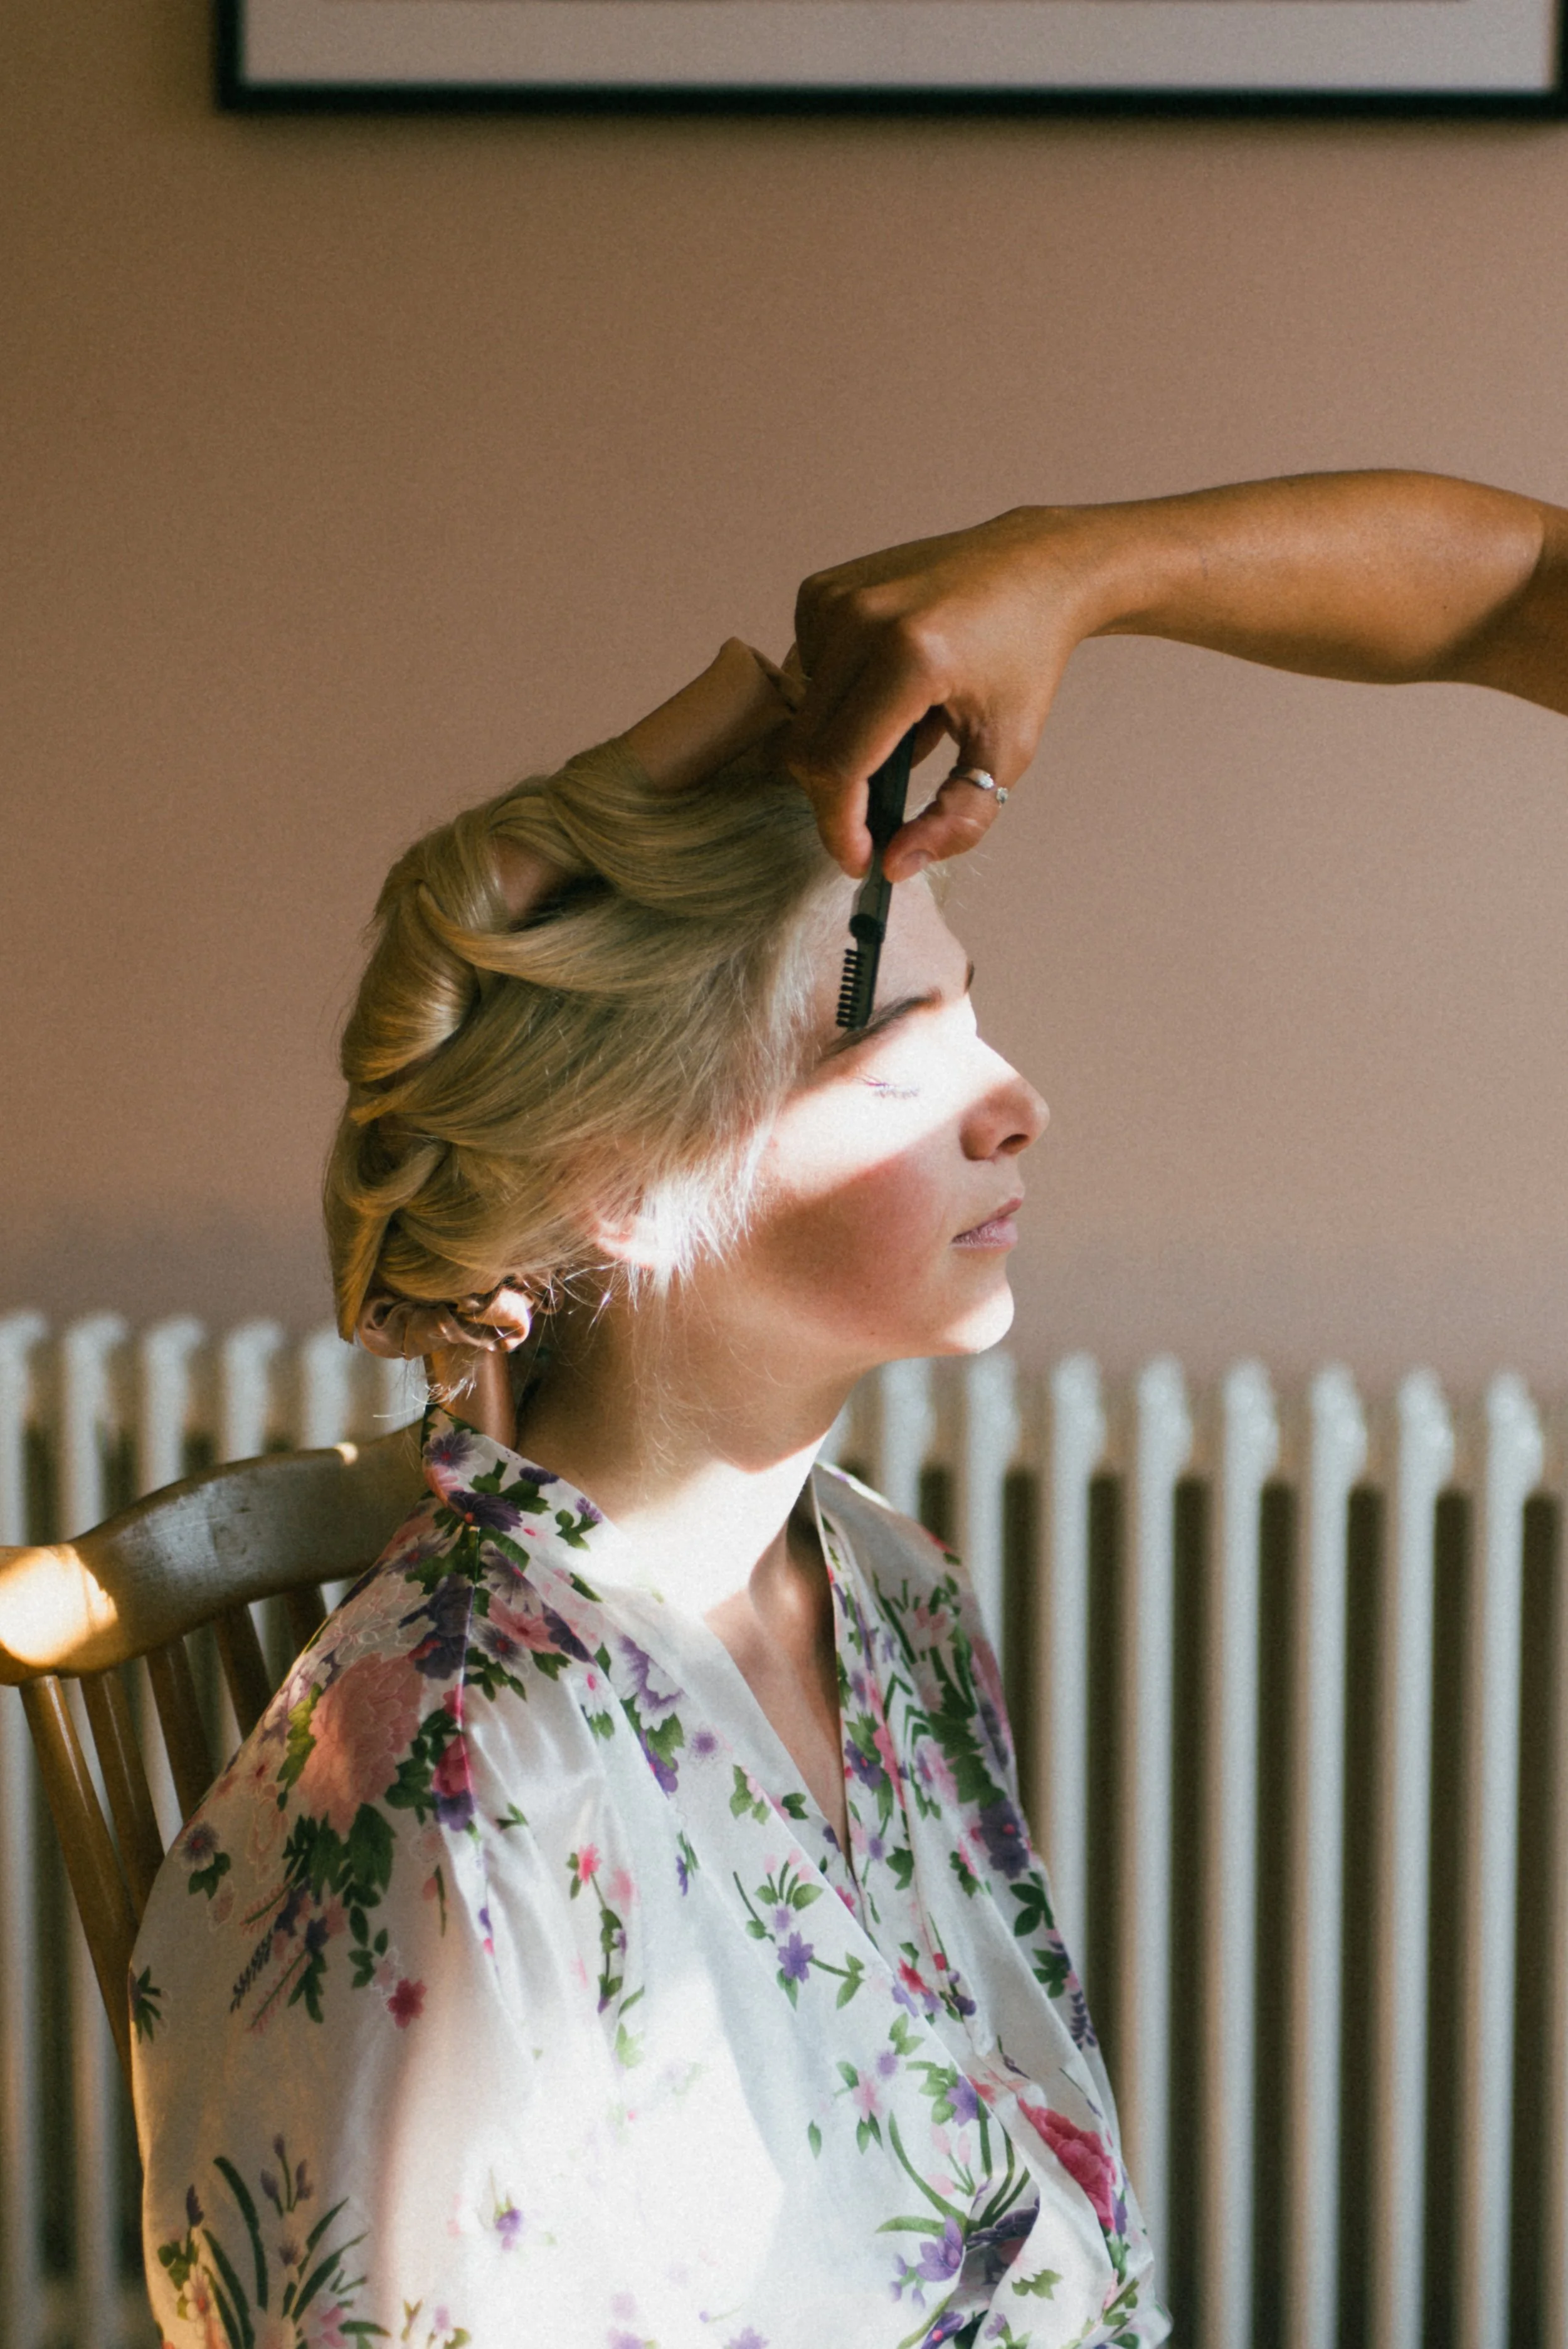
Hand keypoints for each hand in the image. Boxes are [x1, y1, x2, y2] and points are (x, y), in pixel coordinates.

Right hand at [784, 507, 1103, 879]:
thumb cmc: (1024, 659)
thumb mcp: (1006, 752)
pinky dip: (838, 699)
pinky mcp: (821, 591)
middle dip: (836, 796)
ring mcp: (836, 599)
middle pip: (808, 746)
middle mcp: (863, 619)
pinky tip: (888, 684)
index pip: (839, 766)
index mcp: (912, 657)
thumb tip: (895, 865)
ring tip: (907, 725)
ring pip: (804, 715)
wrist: (1033, 569)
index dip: (840, 827)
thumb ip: (956, 819)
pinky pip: (806, 674)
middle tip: (878, 810)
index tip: (860, 859)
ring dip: (844, 740)